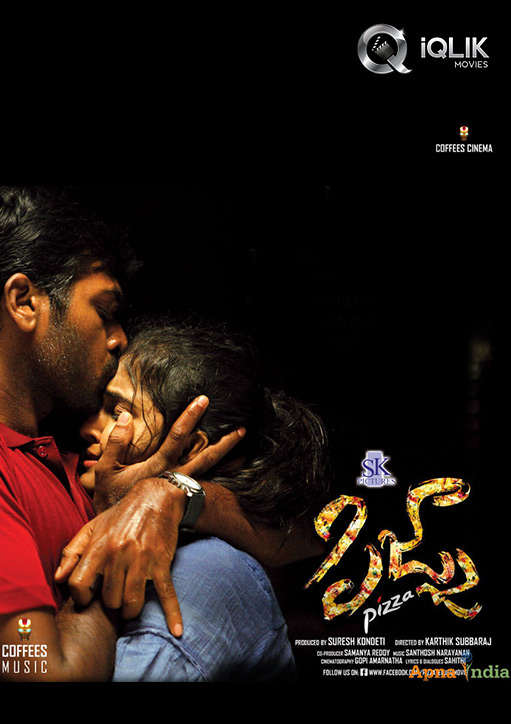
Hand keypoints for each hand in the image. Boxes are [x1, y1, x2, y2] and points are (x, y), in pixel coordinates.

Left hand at [56, 478, 185, 636]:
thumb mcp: (92, 527)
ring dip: (130, 610)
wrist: (156, 498)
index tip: (88, 596)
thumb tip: (57, 578)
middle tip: (115, 595)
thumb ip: (72, 552)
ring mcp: (141, 561)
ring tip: (129, 606)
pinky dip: (172, 613)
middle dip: (111, 603)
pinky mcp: (161, 563)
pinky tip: (176, 630)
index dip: (81, 596)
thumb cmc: (121, 516)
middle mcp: (118, 555)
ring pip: (131, 602)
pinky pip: (166, 593)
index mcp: (98, 547)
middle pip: (108, 599)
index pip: (78, 584)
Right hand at [93, 394, 244, 510]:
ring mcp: (181, 489)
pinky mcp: (183, 499)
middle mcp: (175, 477)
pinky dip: (218, 473)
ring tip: (241, 446)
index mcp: (159, 466)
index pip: (178, 437)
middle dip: (224, 442)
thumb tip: (125, 417)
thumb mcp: (106, 471)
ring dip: (226, 457)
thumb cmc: (111, 501)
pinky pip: (204, 482)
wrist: (118, 532)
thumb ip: (115, 443)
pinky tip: (232, 466)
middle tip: (242, 429)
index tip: (203, 401)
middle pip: (206, 457)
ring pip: (209, 470)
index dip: (190, 417)